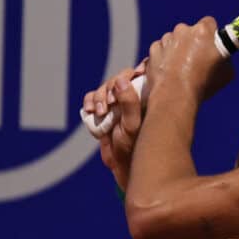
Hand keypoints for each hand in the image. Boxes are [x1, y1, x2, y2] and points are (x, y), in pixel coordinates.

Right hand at [82, 61, 145, 189]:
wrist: (123, 167)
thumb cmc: (134, 148)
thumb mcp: (132, 126)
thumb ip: (128, 102)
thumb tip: (122, 80)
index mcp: (148, 98)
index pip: (144, 74)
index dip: (138, 70)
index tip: (133, 77)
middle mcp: (134, 97)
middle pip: (120, 78)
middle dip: (111, 88)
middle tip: (109, 104)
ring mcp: (117, 104)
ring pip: (105, 87)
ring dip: (98, 96)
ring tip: (99, 112)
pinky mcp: (103, 111)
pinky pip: (92, 98)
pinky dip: (89, 101)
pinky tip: (90, 110)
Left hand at [146, 17, 233, 101]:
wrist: (175, 96)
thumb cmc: (203, 84)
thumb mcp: (227, 72)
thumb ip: (224, 58)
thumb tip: (223, 57)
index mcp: (203, 31)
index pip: (209, 23)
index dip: (211, 34)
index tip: (211, 45)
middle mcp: (183, 30)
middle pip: (190, 31)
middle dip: (193, 42)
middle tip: (197, 60)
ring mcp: (166, 39)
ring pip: (174, 40)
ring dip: (178, 50)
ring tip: (181, 69)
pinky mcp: (154, 50)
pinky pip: (161, 50)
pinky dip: (164, 57)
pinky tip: (170, 71)